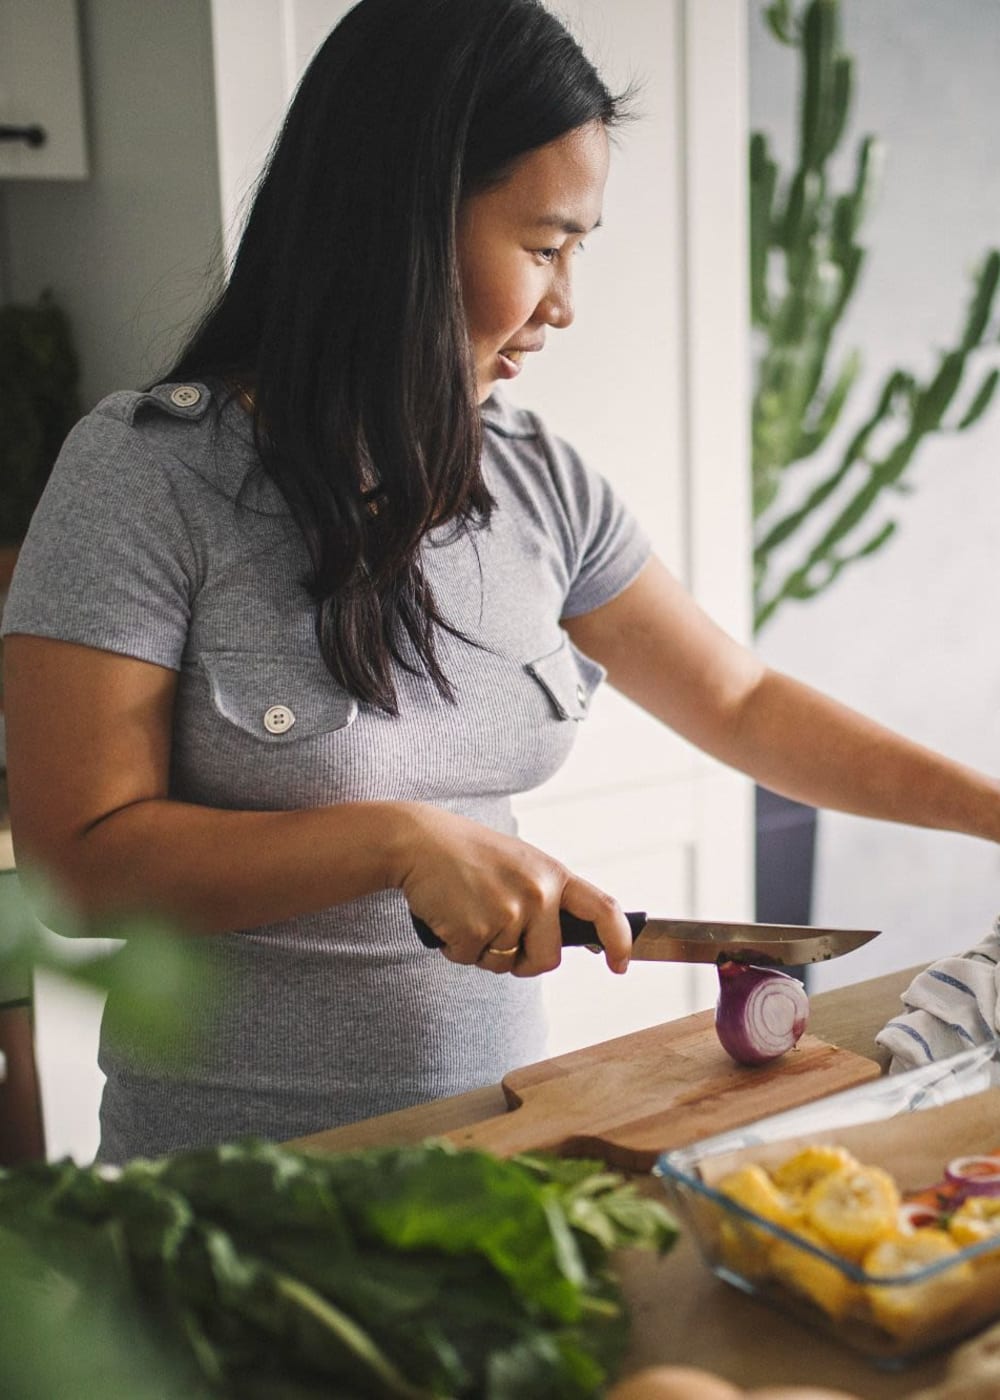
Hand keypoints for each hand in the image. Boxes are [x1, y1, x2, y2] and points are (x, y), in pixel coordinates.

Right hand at [390, 803, 631, 975]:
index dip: (620, 941)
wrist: (420, 841)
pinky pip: (471, 961)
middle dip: (523, 960)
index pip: (604, 910)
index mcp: (553, 875)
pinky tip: (449, 915)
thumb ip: (547, 897)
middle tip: (496, 933)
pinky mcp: (477, 928)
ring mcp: (508, 911)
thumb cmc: (468, 855)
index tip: (620, 964)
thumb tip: (579, 939)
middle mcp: (538, 892)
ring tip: (467, 909)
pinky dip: (456, 948)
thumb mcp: (521, 865)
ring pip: (505, 964)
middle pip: (547, 959)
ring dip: (482, 950)